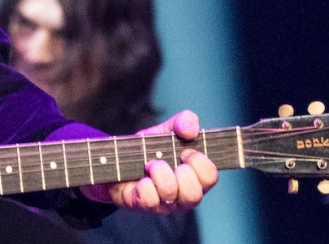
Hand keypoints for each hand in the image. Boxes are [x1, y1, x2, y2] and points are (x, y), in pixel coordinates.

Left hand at [80, 110, 218, 213]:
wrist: (118, 158)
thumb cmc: (150, 148)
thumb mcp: (167, 129)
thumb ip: (184, 122)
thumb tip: (190, 130)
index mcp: (195, 178)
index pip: (210, 177)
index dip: (199, 162)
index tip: (185, 151)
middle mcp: (183, 196)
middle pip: (194, 194)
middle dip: (180, 173)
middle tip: (166, 160)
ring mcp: (164, 205)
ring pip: (170, 196)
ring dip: (159, 174)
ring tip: (150, 164)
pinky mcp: (143, 206)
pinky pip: (149, 200)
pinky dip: (144, 185)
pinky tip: (140, 178)